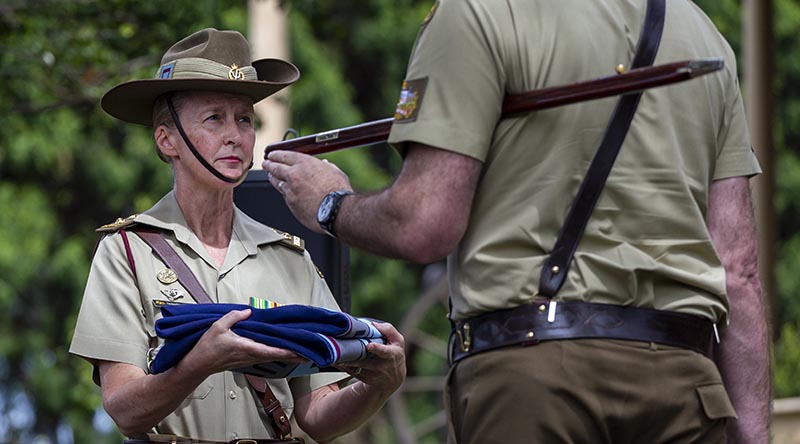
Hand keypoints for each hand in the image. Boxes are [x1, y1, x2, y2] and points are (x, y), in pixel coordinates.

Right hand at [185, 309, 306, 375]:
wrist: (198, 364)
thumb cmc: (207, 348)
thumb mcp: (218, 326)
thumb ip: (234, 316)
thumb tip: (248, 312)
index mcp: (246, 347)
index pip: (272, 350)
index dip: (287, 351)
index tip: (299, 352)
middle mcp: (249, 356)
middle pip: (275, 356)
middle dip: (291, 355)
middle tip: (307, 354)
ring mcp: (248, 360)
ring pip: (270, 358)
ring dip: (284, 355)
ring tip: (298, 353)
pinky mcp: (244, 361)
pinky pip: (263, 357)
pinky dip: (274, 355)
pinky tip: (278, 352)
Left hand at [263, 151, 351, 233]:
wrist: (336, 210)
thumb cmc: (339, 192)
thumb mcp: (335, 173)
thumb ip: (327, 167)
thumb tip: (325, 165)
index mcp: (305, 163)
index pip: (285, 155)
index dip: (276, 154)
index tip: (272, 155)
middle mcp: (295, 175)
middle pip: (275, 167)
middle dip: (269, 164)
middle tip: (266, 163)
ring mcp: (290, 189)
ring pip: (276, 182)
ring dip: (272, 178)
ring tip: (270, 176)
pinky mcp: (290, 203)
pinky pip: (284, 196)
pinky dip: (283, 192)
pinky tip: (284, 192)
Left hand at [336, 322, 405, 393]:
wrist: (393, 380)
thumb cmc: (395, 356)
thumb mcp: (398, 342)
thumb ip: (388, 330)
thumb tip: (374, 324)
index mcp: (390, 354)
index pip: (384, 351)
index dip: (376, 348)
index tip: (369, 346)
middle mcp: (380, 365)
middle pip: (364, 362)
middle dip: (353, 359)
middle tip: (341, 353)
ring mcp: (371, 373)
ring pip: (355, 367)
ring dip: (344, 362)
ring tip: (334, 356)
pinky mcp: (363, 377)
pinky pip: (350, 371)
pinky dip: (342, 366)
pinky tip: (336, 360)